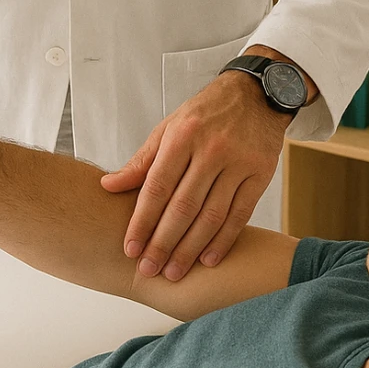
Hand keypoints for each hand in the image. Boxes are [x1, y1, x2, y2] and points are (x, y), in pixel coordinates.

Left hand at [100, 70, 287, 280]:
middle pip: (183, 206)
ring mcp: (238, 163)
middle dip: (163, 243)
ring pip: (211, 215)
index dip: (142, 221)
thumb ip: (142, 161)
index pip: (157, 187)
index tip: (130, 248)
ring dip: (190, 249)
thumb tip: (108, 186)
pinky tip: (207, 259)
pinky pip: (240, 214)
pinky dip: (223, 240)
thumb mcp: (169, 127)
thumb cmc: (205, 113)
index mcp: (182, 136)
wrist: (254, 95)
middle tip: (148, 270)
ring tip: (173, 272)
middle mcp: (211, 150)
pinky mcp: (260, 174)